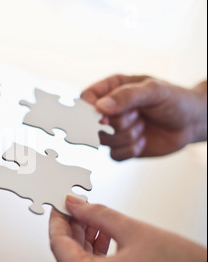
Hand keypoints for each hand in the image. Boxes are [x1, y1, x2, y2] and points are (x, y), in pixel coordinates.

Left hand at [49, 195, 206, 261]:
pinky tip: (102, 233)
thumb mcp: (131, 230)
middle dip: (70, 228)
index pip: (57, 244)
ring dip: (81, 238)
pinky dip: (92, 251)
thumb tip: (74, 204)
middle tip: (75, 207)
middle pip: (65, 255)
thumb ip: (96, 214)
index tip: (59, 204)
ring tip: (91, 217)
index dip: (57, 219)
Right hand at [81, 75, 206, 160]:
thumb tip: (99, 107)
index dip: (89, 109)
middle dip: (118, 124)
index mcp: (112, 89)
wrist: (193, 122)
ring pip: (104, 141)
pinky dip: (131, 150)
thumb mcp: (154, 91)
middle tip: (137, 116)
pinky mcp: (121, 147)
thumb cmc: (176, 100)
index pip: (86, 98)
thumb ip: (126, 96)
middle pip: (93, 123)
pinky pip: (114, 155)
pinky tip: (143, 140)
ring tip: (143, 126)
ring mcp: (114, 130)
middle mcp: (110, 109)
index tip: (103, 116)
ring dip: (127, 137)